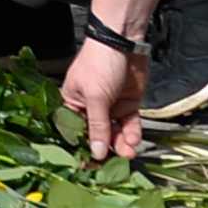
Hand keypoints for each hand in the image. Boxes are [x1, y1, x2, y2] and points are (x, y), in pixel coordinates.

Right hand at [61, 33, 146, 159]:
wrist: (125, 41)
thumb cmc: (100, 62)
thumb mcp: (95, 96)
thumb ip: (97, 126)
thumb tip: (95, 153)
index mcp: (73, 103)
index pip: (78, 132)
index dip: (84, 148)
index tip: (91, 166)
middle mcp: (91, 107)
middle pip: (99, 135)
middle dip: (108, 148)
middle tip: (116, 163)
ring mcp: (111, 106)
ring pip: (116, 132)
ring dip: (122, 143)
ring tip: (129, 151)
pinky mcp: (128, 104)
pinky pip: (130, 124)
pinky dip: (132, 133)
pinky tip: (134, 139)